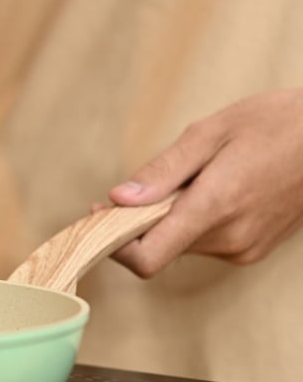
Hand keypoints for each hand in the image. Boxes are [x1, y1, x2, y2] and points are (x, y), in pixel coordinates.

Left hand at [107, 88, 302, 276]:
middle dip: (142, 221)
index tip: (103, 214)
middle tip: (148, 184)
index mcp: (215, 208)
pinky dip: (195, 221)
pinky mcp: (254, 249)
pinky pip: (206, 243)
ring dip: (172, 218)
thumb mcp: (212, 132)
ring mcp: (245, 249)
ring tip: (197, 178)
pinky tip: (216, 189)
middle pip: (159, 248)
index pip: (146, 258)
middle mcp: (230, 239)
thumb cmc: (278, 123)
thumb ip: (163, 170)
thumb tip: (119, 199)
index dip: (115, 243)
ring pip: (181, 244)